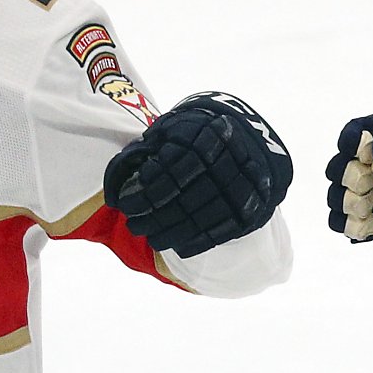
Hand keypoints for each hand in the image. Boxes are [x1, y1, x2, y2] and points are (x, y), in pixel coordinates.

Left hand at [103, 92, 292, 257]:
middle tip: (133, 225)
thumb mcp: (177, 126)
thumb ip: (153, 145)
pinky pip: (220, 232)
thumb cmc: (200, 133)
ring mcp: (242, 189)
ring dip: (170, 234)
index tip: (125, 204)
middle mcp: (229, 163)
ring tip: (150, 238)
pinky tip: (176, 246)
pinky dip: (196, 242)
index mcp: (210, 137)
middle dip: (153, 217)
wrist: (250, 140)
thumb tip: (123, 174)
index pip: (171, 174)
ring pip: (200, 219)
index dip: (145, 193)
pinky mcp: (249, 210)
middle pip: (183, 199)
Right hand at [325, 111, 372, 296]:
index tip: (351, 156)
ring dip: (349, 203)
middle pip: (357, 159)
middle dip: (349, 177)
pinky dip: (357, 226)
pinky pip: (368, 217)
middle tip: (362, 197)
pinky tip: (361, 233)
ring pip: (356, 189)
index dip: (355, 138)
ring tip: (363, 218)